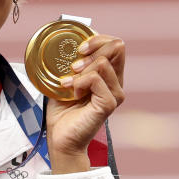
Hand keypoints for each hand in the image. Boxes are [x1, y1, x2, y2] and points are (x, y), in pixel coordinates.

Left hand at [46, 34, 125, 173]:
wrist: (61, 138)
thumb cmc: (63, 112)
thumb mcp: (66, 80)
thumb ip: (72, 64)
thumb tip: (64, 45)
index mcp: (110, 75)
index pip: (115, 45)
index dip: (98, 39)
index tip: (79, 49)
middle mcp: (117, 83)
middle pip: (117, 47)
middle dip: (92, 49)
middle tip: (74, 65)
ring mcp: (115, 94)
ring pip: (103, 63)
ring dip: (81, 70)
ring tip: (69, 83)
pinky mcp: (109, 103)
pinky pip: (95, 79)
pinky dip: (80, 82)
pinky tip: (73, 93)